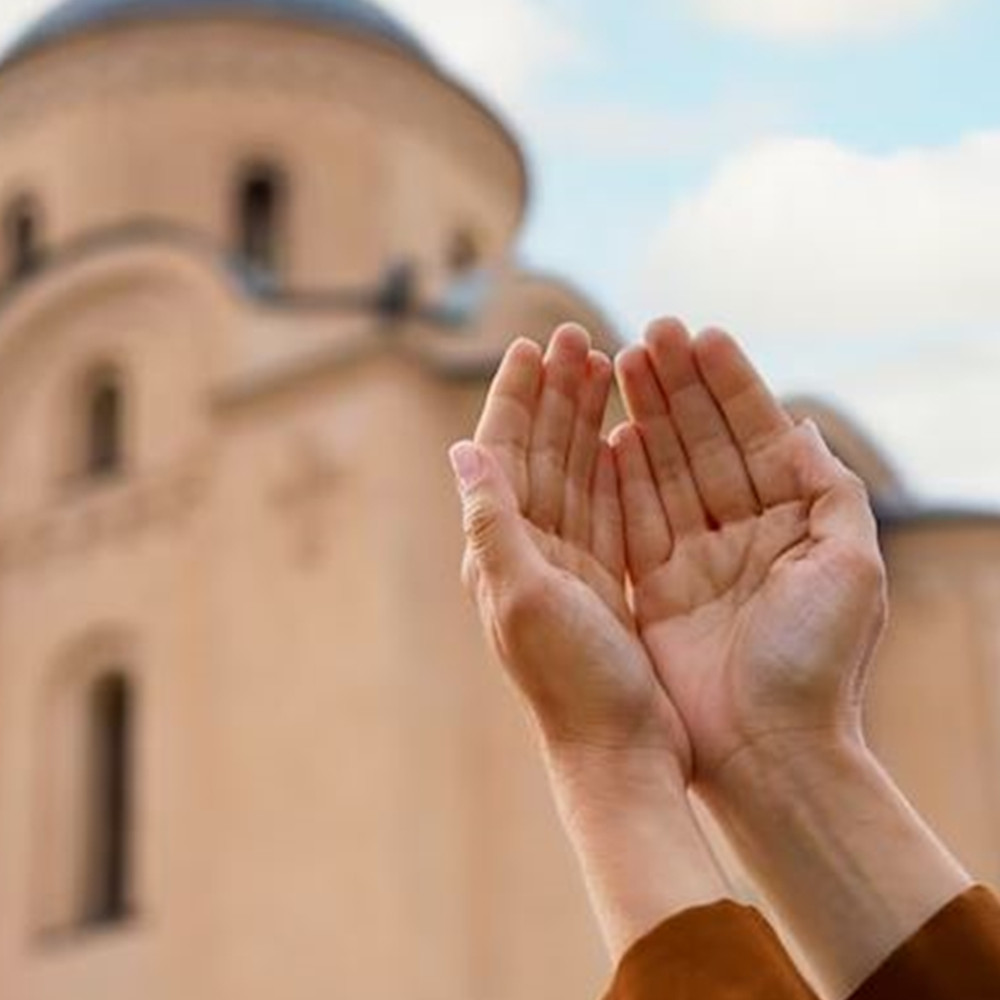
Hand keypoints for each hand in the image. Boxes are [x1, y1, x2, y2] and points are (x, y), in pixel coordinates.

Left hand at [452, 325, 730, 959]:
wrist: (619, 752)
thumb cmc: (574, 683)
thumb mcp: (526, 599)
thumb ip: (493, 524)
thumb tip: (462, 449)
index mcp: (499, 549)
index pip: (502, 452)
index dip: (515, 397)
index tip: (533, 344)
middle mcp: (526, 551)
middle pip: (538, 452)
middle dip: (554, 395)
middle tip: (576, 338)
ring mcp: (566, 564)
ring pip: (573, 472)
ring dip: (584, 420)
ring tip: (603, 368)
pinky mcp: (603, 580)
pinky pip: (605, 506)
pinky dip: (613, 466)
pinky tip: (625, 436)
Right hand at [612, 318, 886, 781]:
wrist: (768, 750)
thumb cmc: (817, 662)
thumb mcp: (850, 563)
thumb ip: (828, 487)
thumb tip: (801, 425)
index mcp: (790, 521)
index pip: (754, 433)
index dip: (729, 383)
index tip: (700, 334)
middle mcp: (740, 533)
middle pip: (703, 442)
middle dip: (678, 386)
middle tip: (650, 332)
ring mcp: (694, 558)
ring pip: (664, 471)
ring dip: (646, 416)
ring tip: (620, 362)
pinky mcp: (654, 588)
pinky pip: (634, 518)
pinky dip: (623, 475)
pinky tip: (611, 433)